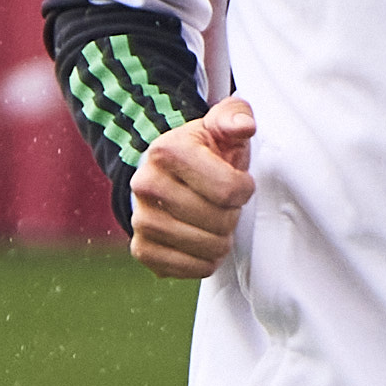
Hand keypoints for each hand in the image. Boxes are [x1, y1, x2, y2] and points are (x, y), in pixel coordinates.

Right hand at [125, 93, 258, 279]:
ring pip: (208, 248)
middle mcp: (145, 185)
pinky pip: (189, 269)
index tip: (237, 181)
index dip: (244, 189)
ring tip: (214, 220)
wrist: (171, 175)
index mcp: (166, 151)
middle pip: (219, 222)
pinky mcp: (141, 249)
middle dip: (232, 215)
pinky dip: (205, 262)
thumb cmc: (206, 150)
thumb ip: (236, 116)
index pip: (230, 190)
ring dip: (222, 239)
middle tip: (222, 203)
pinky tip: (204, 243)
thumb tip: (244, 126)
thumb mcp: (222, 123)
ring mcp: (140, 219)